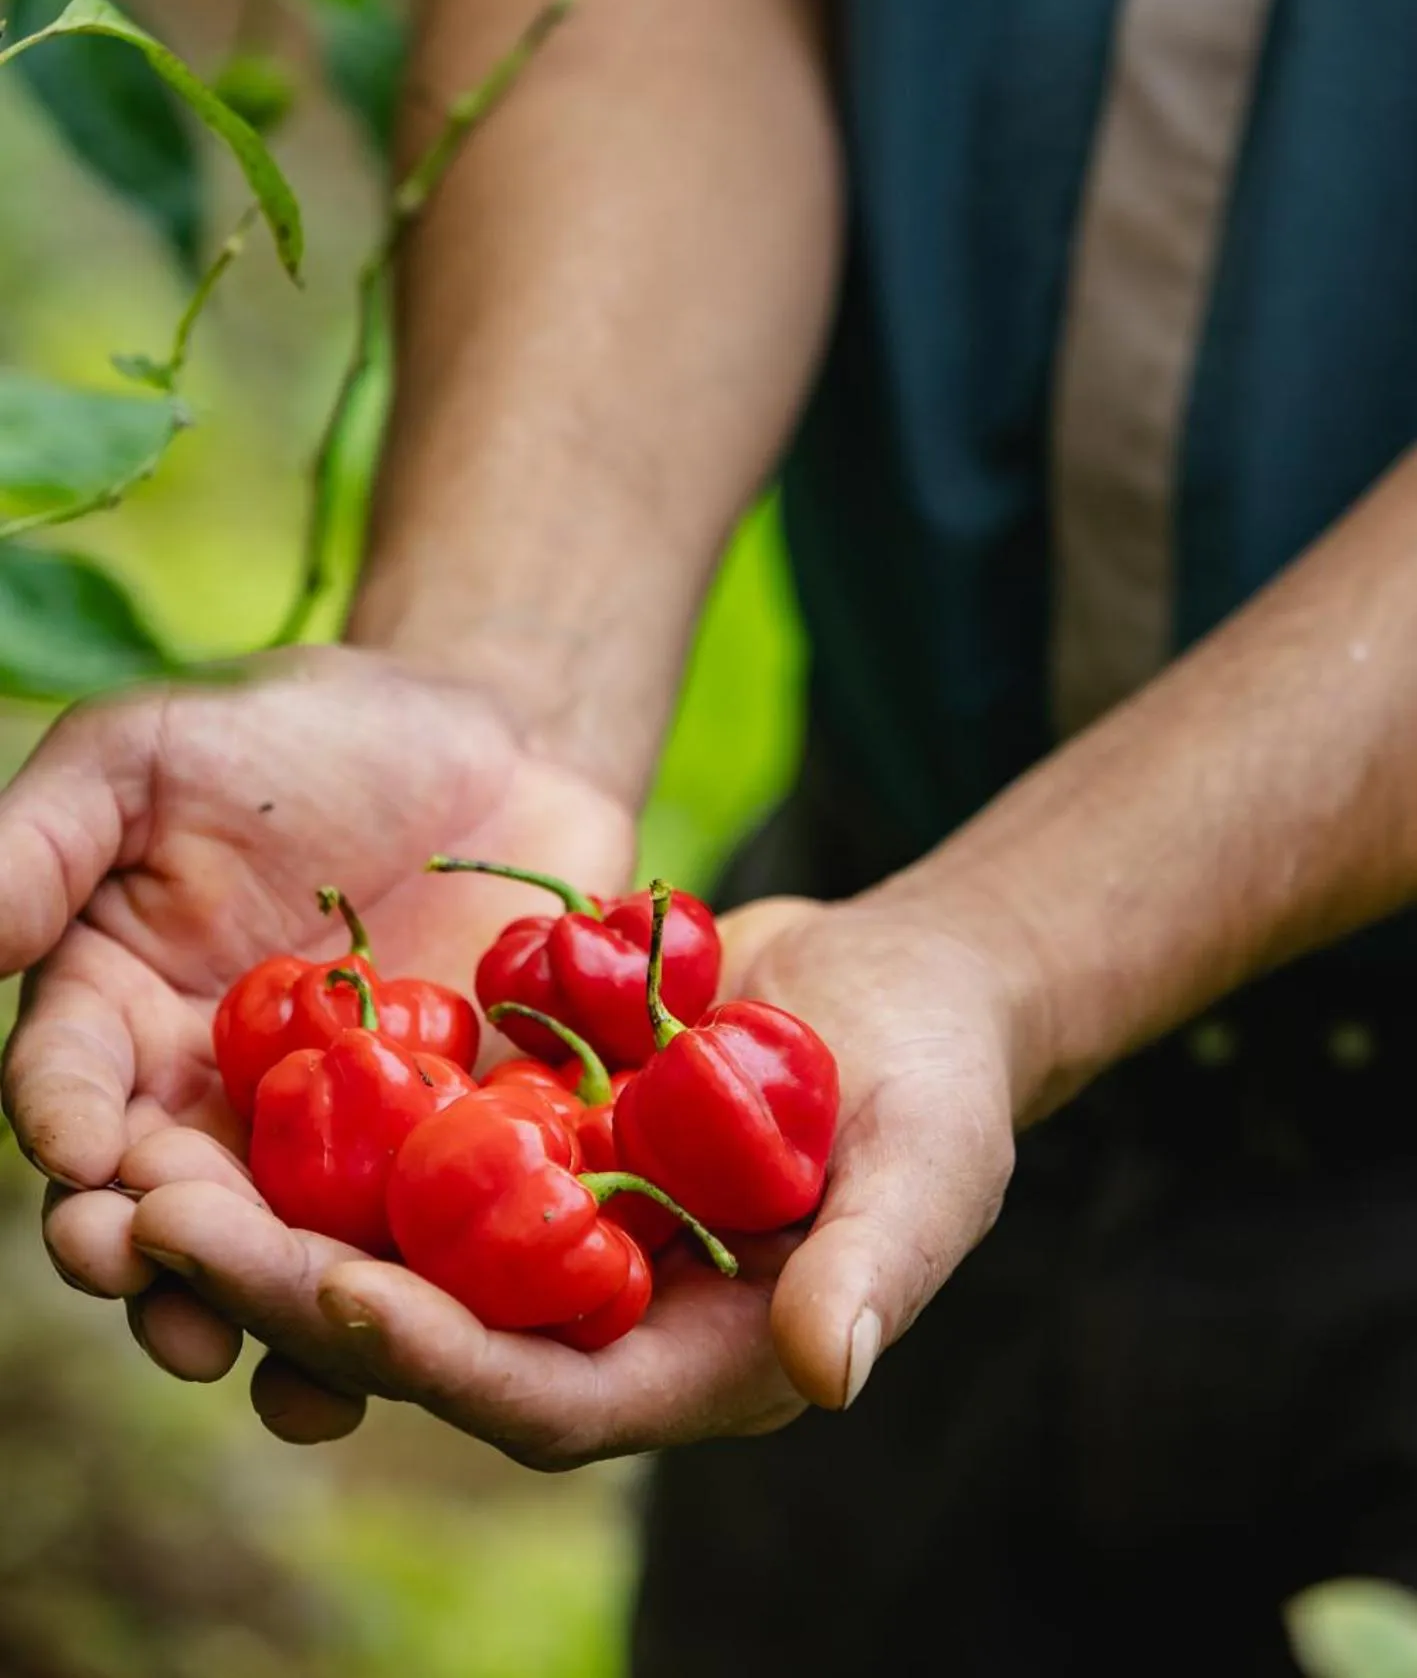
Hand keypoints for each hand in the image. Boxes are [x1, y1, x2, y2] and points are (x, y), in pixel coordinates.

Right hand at [0, 644, 633, 1437]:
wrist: (489, 741)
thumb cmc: (300, 734)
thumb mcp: (151, 753)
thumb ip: (41, 841)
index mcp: (116, 1015)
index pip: (65, 1087)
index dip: (63, 1122)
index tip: (79, 1152)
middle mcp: (201, 1103)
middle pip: (157, 1207)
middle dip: (151, 1256)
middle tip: (158, 1287)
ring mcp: (321, 1144)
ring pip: (275, 1257)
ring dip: (271, 1316)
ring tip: (279, 1367)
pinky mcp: (433, 1158)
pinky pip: (415, 1246)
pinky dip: (420, 1299)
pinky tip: (432, 1340)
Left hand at [102, 879, 1032, 1465]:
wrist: (900, 985)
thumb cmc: (942, 1082)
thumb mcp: (930, 1165)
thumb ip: (879, 1267)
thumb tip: (829, 1373)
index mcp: (694, 1364)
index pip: (553, 1396)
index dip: (452, 1362)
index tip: (348, 1301)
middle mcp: (602, 1320)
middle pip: (434, 1332)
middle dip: (301, 1293)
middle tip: (169, 1230)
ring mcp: (553, 1233)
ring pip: (394, 1246)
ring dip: (276, 1215)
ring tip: (152, 1167)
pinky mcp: (525, 1148)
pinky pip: (411, 1151)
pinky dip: (329, 1124)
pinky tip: (236, 1069)